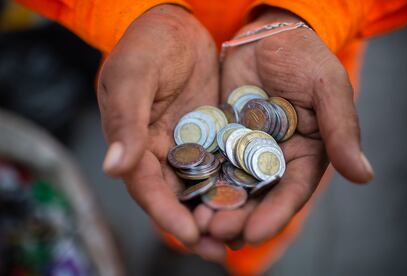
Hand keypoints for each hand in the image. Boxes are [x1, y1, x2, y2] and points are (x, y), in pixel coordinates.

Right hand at [97, 4, 218, 244]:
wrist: (175, 23)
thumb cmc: (147, 45)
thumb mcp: (134, 78)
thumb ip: (126, 122)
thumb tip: (115, 168)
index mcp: (135, 143)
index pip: (148, 187)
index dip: (166, 213)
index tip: (189, 235)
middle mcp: (161, 151)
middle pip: (177, 197)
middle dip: (197, 224)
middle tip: (222, 249)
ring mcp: (188, 144)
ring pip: (202, 186)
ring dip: (219, 211)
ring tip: (242, 235)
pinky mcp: (211, 134)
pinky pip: (223, 164)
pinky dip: (234, 183)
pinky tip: (253, 198)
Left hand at [207, 8, 373, 246]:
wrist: (265, 37)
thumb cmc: (303, 57)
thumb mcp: (327, 87)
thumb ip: (342, 129)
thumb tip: (363, 175)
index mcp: (305, 154)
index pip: (291, 191)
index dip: (275, 214)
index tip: (255, 233)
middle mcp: (274, 159)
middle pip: (257, 196)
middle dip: (239, 217)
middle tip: (217, 233)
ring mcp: (244, 151)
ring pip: (230, 186)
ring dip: (215, 207)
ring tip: (198, 224)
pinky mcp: (219, 139)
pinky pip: (208, 162)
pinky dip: (199, 180)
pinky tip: (185, 195)